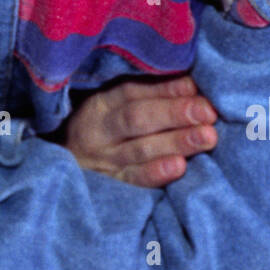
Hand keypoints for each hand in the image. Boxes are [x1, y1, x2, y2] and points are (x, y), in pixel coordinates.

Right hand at [62, 74, 217, 187]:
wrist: (62, 167)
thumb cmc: (102, 129)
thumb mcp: (111, 105)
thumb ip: (145, 94)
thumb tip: (192, 83)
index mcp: (101, 103)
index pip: (132, 92)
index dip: (165, 89)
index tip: (195, 86)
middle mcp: (100, 131)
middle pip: (137, 119)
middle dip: (174, 113)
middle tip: (207, 112)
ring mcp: (104, 160)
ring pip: (140, 149)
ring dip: (176, 142)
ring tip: (207, 137)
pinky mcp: (111, 185)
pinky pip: (134, 180)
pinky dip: (157, 173)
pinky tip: (180, 167)